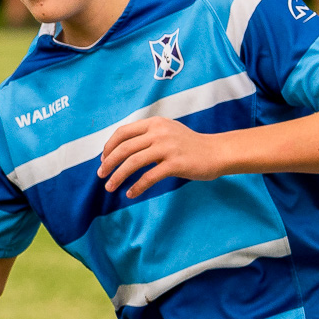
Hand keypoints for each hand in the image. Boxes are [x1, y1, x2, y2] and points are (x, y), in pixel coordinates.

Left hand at [97, 117, 230, 197]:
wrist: (217, 152)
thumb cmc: (188, 145)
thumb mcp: (166, 132)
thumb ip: (146, 136)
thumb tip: (118, 151)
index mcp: (154, 124)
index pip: (122, 132)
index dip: (109, 147)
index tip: (103, 160)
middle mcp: (159, 133)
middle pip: (124, 148)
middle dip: (108, 163)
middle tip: (101, 176)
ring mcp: (168, 148)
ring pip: (132, 162)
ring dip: (117, 177)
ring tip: (110, 188)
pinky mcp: (176, 164)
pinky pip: (149, 177)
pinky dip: (136, 187)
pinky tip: (130, 194)